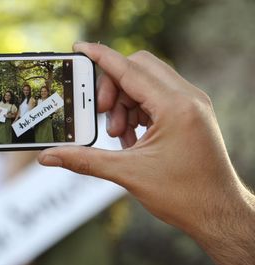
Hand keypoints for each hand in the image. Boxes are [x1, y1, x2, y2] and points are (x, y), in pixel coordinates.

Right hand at [38, 43, 254, 264]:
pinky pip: (156, 98)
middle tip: (102, 115)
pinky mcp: (189, 114)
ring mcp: (191, 105)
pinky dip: (137, 112)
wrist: (217, 213)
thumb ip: (85, 160)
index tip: (79, 49)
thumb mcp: (128, 173)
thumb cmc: (184, 195)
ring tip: (119, 136)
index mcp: (176, 107)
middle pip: (138, 69)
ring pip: (146, 83)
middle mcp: (188, 99)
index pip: (129, 69)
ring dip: (124, 104)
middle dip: (112, 88)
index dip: (100, 57)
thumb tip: (49, 156)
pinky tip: (131, 139)